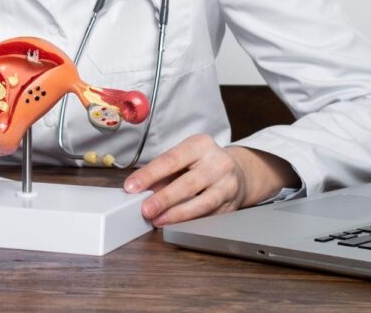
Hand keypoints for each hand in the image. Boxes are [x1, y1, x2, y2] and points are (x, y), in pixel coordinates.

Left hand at [123, 134, 298, 225]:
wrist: (239, 171)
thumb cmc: (202, 163)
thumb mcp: (184, 157)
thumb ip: (163, 172)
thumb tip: (139, 189)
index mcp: (201, 145)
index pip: (171, 160)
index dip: (149, 174)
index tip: (131, 187)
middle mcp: (217, 163)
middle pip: (187, 183)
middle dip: (164, 198)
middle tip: (145, 209)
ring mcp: (227, 185)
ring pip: (202, 203)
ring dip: (177, 214)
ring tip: (158, 220)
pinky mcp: (232, 205)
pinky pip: (209, 216)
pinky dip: (190, 221)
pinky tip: (176, 224)